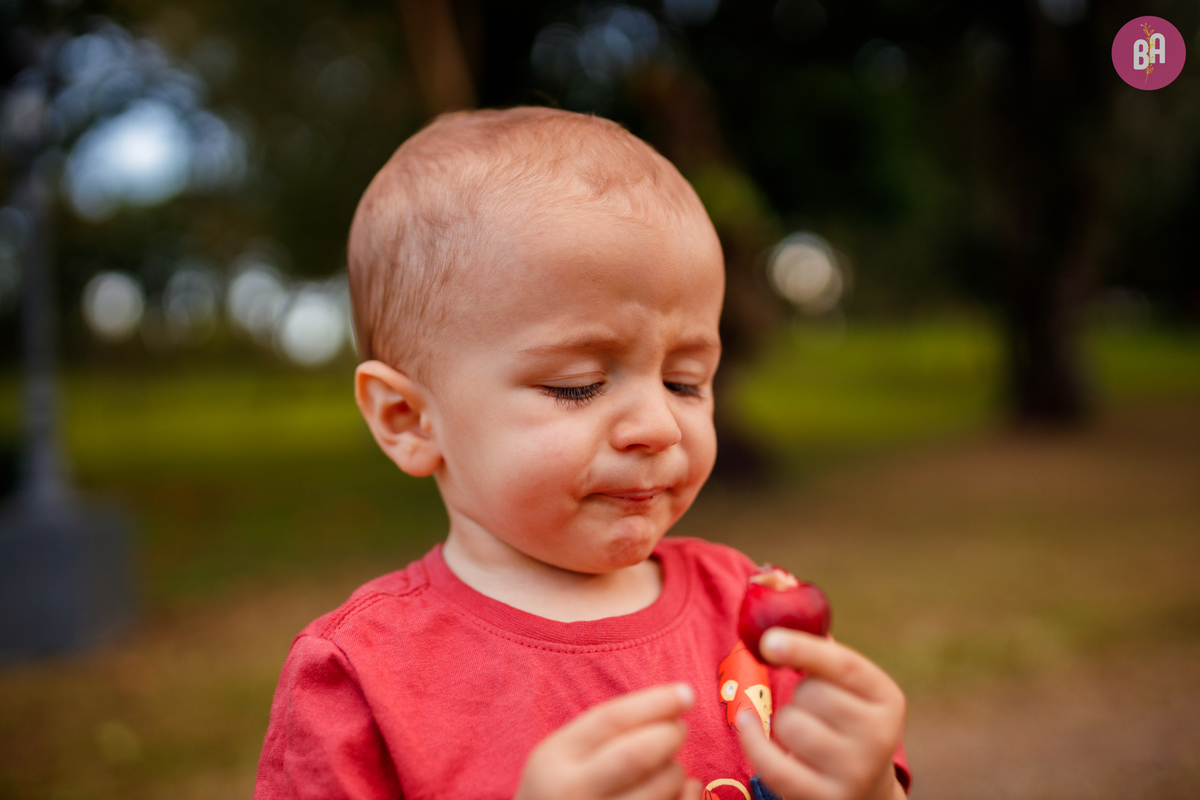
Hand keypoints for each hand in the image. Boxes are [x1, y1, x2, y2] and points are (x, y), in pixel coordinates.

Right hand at [516, 683, 702, 799]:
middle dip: (670, 734)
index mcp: (554, 758)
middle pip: (637, 754)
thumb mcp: (564, 754)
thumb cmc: (563, 788)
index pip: (612, 719)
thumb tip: (675, 704)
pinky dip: (687, 798)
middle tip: (680, 729)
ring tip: (668, 766)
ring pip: (658, 789)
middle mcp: (571, 793)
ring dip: (676, 771)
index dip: (656, 702)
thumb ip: (607, 731)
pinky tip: (686, 790)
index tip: (687, 693)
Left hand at [736, 629, 905, 799]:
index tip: (769, 640)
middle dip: (800, 693)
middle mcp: (879, 737)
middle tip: (814, 708)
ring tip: (804, 732)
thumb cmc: (844, 721)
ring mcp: (855, 772)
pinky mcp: (826, 798)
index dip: (804, 649)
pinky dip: (753, 740)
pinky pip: (773, 763)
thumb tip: (779, 589)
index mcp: (887, 698)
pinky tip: (746, 724)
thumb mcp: (849, 688)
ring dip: (783, 722)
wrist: (865, 790)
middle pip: (811, 694)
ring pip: (790, 725)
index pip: (843, 666)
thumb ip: (821, 651)